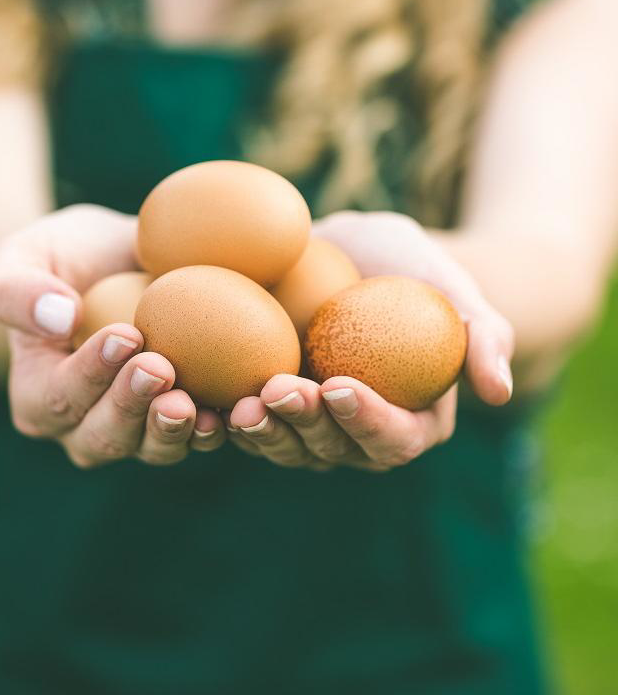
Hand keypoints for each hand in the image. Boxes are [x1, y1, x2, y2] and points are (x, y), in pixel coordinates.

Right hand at [0, 204, 225, 466]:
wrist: (115, 263)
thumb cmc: (63, 258)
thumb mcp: (23, 257)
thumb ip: (17, 289)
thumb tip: (60, 318)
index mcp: (38, 396)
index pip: (59, 396)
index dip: (90, 374)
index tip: (125, 335)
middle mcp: (83, 427)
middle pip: (105, 435)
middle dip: (132, 406)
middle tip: (160, 368)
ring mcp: (135, 430)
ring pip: (152, 447)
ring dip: (173, 430)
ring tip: (194, 404)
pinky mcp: (180, 421)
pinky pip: (196, 437)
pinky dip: (215, 428)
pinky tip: (233, 409)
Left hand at [228, 211, 513, 471]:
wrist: (357, 255)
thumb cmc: (412, 271)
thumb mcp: (454, 289)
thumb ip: (484, 338)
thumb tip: (498, 393)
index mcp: (410, 422)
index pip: (393, 439)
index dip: (367, 421)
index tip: (341, 385)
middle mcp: (358, 435)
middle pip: (333, 451)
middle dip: (306, 426)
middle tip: (282, 389)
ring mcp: (311, 427)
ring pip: (286, 446)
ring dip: (263, 430)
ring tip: (242, 402)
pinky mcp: (272, 407)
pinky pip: (251, 422)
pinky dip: (230, 416)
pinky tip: (208, 397)